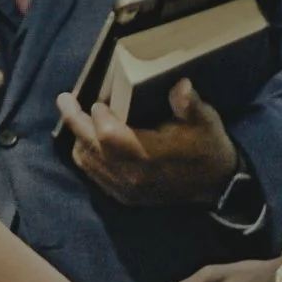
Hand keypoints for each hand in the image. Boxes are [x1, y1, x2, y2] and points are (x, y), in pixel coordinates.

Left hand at [56, 77, 240, 206]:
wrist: (217, 186)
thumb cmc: (208, 147)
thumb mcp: (204, 120)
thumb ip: (188, 104)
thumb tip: (180, 85)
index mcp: (148, 156)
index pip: (107, 134)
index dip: (98, 115)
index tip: (99, 101)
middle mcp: (131, 175)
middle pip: (89, 147)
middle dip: (75, 120)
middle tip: (64, 100)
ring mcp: (126, 189)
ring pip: (87, 162)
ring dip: (79, 139)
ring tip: (77, 118)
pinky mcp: (125, 197)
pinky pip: (94, 176)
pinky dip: (87, 156)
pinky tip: (89, 142)